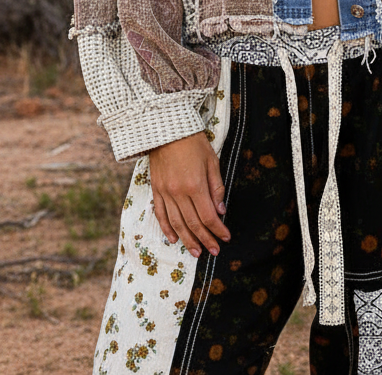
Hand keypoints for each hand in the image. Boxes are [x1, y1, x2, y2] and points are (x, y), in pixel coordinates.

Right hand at [150, 132, 230, 258]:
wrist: (167, 129)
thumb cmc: (193, 142)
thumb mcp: (212, 161)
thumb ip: (216, 187)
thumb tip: (220, 211)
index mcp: (196, 185)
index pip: (208, 216)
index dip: (218, 230)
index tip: (225, 238)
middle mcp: (179, 192)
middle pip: (193, 223)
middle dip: (205, 240)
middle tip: (213, 251)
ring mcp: (165, 192)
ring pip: (177, 223)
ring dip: (187, 240)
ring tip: (196, 252)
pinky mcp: (156, 189)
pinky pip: (160, 214)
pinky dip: (167, 229)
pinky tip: (174, 239)